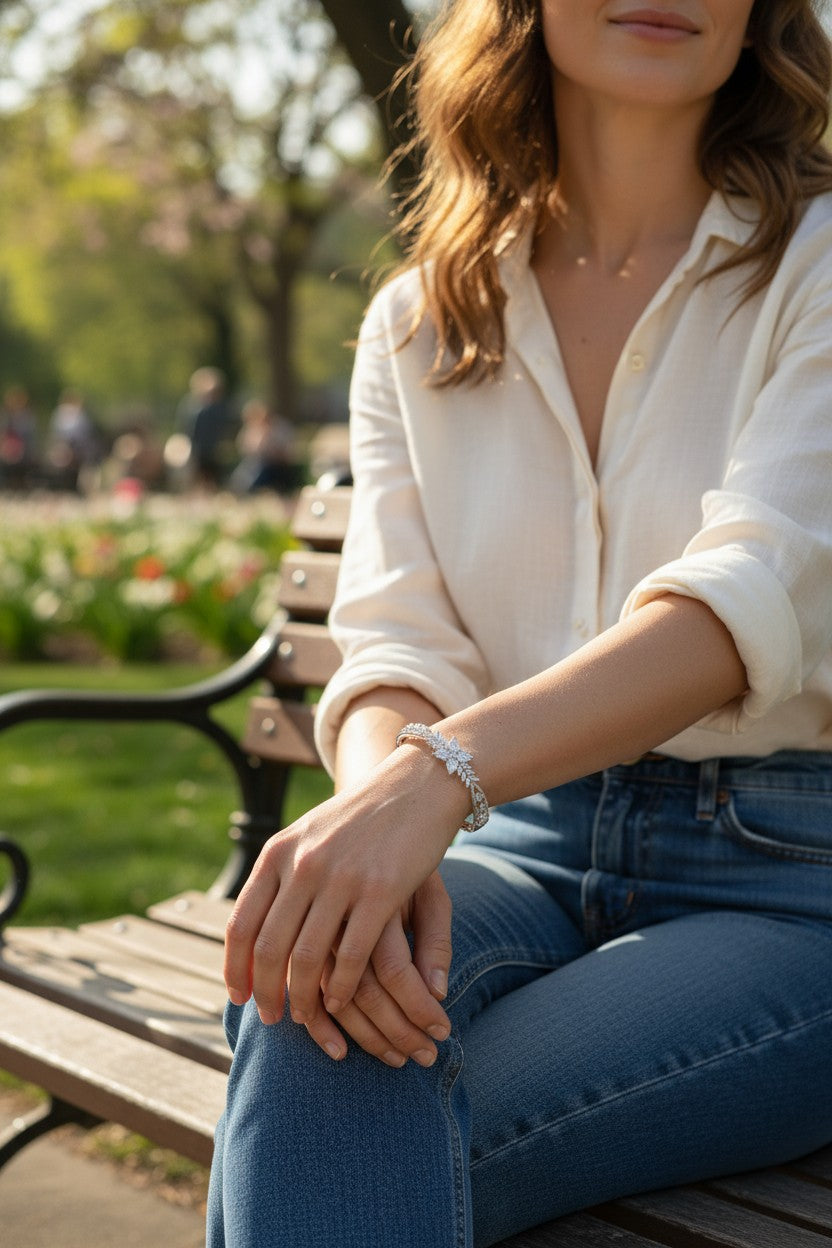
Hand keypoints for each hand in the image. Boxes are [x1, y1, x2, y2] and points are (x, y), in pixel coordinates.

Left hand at [223, 746, 466, 1028]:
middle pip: (269, 947)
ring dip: (303, 997)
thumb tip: (251, 927)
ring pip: (307, 957)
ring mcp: (341, 878)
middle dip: (266, 992)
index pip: (242, 923)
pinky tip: (339, 1001)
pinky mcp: (381, 891)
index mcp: (278, 852)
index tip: (237, 997)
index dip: (235, 967)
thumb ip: (280, 875)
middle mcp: (303, 865)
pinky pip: (351, 954)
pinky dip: (340, 986)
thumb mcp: (308, 835)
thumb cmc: (360, 818)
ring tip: (304, 1017)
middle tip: (272, 1018)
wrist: (414, 786)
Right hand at [304, 872, 453, 1065]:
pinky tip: (338, 1048)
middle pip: (362, 988)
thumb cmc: (406, 861)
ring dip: (359, 1034)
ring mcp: (312, 919)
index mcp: (379, 895)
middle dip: (392, 1032)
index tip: (443, 1034)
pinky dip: (318, 1020)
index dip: (417, 1008)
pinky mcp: (292, 927)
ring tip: (393, 1060)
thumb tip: (436, 994)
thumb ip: (435, 939)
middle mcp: (339, 909)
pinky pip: (299, 982)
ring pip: (325, 992)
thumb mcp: (429, 890)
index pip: (396, 969)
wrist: (370, 818)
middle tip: (421, 1058)